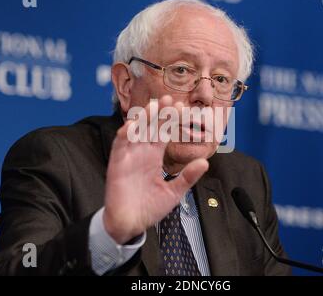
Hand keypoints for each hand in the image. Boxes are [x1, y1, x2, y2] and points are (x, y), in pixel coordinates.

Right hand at [102, 95, 208, 243]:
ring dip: (143, 118)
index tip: (182, 106)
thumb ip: (187, 177)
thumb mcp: (174, 192)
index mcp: (155, 156)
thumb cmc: (150, 208)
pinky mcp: (117, 164)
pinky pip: (119, 146)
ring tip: (153, 105)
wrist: (130, 224)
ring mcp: (129, 157)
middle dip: (159, 112)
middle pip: (150, 127)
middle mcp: (142, 153)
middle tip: (168, 97)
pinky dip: (124, 135)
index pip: (164, 132)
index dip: (171, 119)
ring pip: (135, 132)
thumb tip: (205, 162)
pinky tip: (132, 125)